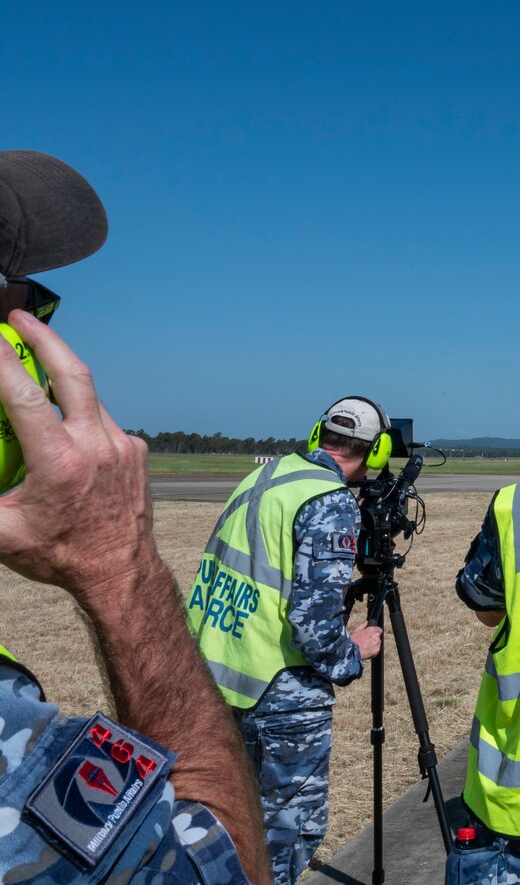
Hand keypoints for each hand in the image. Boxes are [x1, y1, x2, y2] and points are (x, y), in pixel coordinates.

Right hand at [0, 311, 158, 597]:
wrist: (121, 572)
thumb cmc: (60, 555)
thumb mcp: (1, 533)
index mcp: (61, 462)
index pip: (25, 397)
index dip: (4, 363)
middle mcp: (97, 445)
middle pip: (74, 373)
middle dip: (45, 338)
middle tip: (18, 317)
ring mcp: (123, 444)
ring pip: (89, 397)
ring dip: (61, 377)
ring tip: (32, 368)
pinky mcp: (137, 449)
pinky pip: (103, 420)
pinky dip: (80, 414)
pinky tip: (63, 427)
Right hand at [351, 624, 383, 659]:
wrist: (351, 651)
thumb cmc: (353, 641)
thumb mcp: (355, 631)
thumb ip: (362, 626)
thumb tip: (366, 622)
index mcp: (372, 630)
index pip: (379, 629)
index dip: (375, 632)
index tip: (372, 635)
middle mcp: (376, 636)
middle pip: (378, 637)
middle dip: (373, 639)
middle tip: (366, 642)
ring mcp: (377, 643)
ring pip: (377, 643)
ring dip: (373, 645)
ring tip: (365, 647)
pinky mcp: (377, 650)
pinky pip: (376, 650)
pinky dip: (373, 651)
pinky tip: (367, 651)